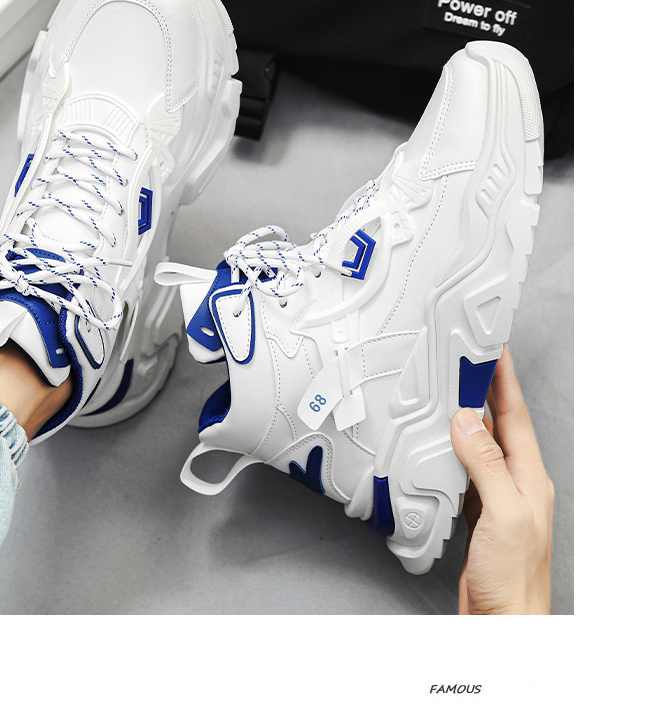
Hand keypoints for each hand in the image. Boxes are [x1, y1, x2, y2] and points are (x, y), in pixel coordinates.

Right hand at [450, 344, 553, 613]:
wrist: (504, 621)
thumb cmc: (512, 578)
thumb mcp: (504, 514)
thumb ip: (487, 465)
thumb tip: (466, 422)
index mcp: (529, 478)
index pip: (516, 416)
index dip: (504, 381)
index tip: (495, 351)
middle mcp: (517, 483)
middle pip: (500, 425)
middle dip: (487, 390)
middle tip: (469, 361)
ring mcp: (499, 498)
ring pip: (482, 445)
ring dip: (469, 417)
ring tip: (454, 392)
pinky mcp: (480, 514)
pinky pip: (467, 469)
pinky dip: (454, 450)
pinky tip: (443, 445)